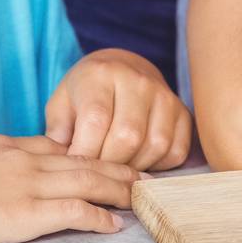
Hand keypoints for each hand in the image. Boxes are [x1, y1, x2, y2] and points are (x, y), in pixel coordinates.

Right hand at [0, 134, 138, 242]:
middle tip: (143, 175)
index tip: (108, 157)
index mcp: (7, 146)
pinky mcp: (24, 215)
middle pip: (84, 159)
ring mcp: (27, 185)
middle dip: (117, 167)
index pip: (59, 145)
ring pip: (88, 180)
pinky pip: (73, 212)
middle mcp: (24, 160)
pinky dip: (98, 217)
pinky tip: (113, 225)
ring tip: (142, 196)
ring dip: (119, 188)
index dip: (88, 152)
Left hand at [45, 49, 191, 170]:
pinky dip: (158, 165)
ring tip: (116, 166)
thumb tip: (64, 164)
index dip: (84, 152)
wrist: (122, 70)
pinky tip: (139, 160)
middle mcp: (136, 80)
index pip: (95, 121)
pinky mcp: (183, 112)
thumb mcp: (61, 104)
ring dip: (134, 167)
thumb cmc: (85, 94)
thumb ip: (58, 132)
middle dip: (108, 164)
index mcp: (100, 74)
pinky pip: (176, 151)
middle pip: (127, 137)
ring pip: (155, 146)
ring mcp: (164, 95)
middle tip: (96, 172)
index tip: (74, 167)